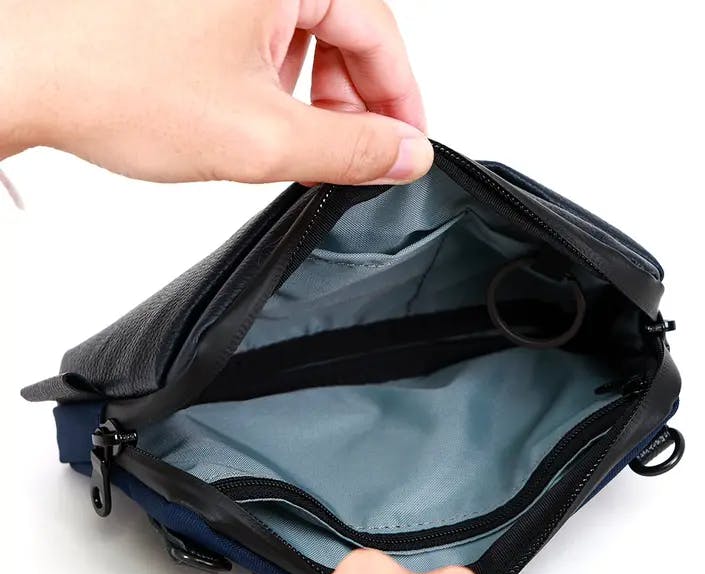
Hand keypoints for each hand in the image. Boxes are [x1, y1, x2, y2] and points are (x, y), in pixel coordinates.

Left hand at [0, 0, 432, 184]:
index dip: (401, 103)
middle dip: (354, 101)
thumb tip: (406, 155)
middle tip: (349, 156)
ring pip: (306, 29)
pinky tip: (260, 109)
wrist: (21, 71)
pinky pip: (265, 26)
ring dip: (315, 91)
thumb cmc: (113, 81)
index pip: (382, 32)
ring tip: (294, 139)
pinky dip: (276, 73)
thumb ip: (351, 150)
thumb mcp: (261, 135)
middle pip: (347, 27)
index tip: (405, 148)